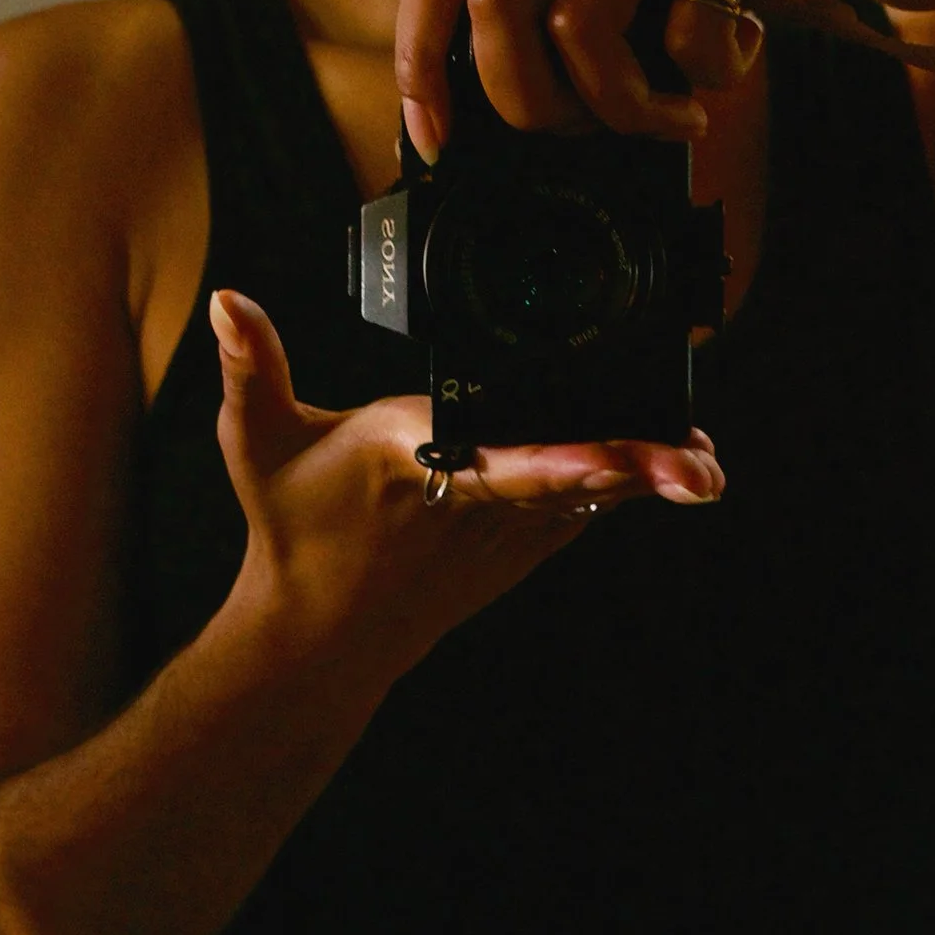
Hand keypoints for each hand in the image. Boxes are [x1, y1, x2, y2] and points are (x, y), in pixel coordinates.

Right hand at [210, 291, 719, 678]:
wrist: (314, 636)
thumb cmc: (287, 527)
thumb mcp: (255, 440)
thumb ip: (251, 364)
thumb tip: (227, 298)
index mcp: (412, 456)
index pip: (496, 454)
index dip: (559, 457)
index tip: (613, 453)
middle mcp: (467, 498)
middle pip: (563, 477)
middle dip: (633, 468)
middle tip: (702, 463)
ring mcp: (497, 533)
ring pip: (585, 498)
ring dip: (646, 479)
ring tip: (707, 465)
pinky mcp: (514, 550)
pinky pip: (580, 513)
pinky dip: (622, 488)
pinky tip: (677, 466)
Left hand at [393, 0, 934, 156]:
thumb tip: (471, 117)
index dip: (421, 58)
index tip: (436, 139)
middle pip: (498, 2)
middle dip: (527, 101)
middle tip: (580, 132)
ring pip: (579, 27)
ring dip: (618, 107)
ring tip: (664, 116)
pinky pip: (684, 37)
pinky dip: (703, 81)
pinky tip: (724, 70)